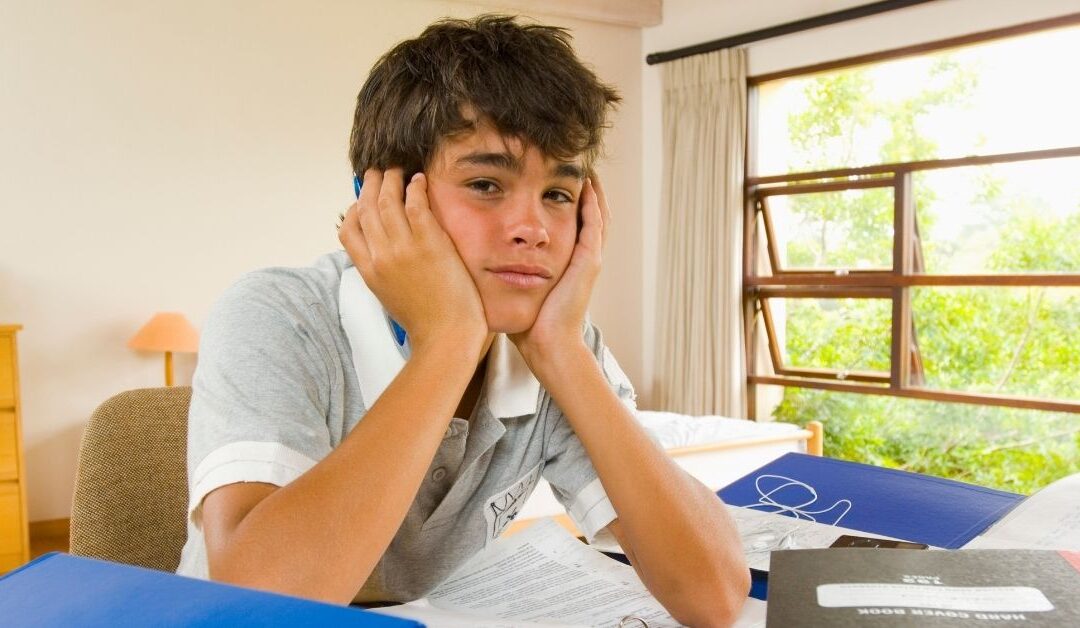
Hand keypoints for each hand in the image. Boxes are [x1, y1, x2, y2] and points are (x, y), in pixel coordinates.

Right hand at [339, 168, 486, 353]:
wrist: (446, 336)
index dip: (354, 210)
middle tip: (378, 172)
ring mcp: (404, 248)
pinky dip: (416, 188)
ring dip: (392, 179)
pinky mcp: (430, 243)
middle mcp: (381, 256)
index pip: (349, 230)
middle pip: (367, 209)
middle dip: (370, 185)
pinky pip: (417, 204)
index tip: (363, 200)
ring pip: (389, 200)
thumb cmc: (425, 322)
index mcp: (369, 271)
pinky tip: (420, 180)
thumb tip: (384, 255)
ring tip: (398, 169)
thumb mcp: (391, 297)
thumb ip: (383, 273)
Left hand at [510, 175, 609, 364]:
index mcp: (567, 263)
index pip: (572, 224)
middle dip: (584, 191)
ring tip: (584, 167)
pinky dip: (592, 202)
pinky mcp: (589, 261)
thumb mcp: (517, 287)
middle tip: (575, 165)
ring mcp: (590, 259)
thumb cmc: (528, 323)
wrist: (546, 344)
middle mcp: (583, 258)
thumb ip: (506, 271)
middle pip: (589, 215)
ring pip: (597, 215)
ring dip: (592, 191)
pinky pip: (595, 224)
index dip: (566, 201)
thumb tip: (479, 257)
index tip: (553, 180)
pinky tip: (584, 184)